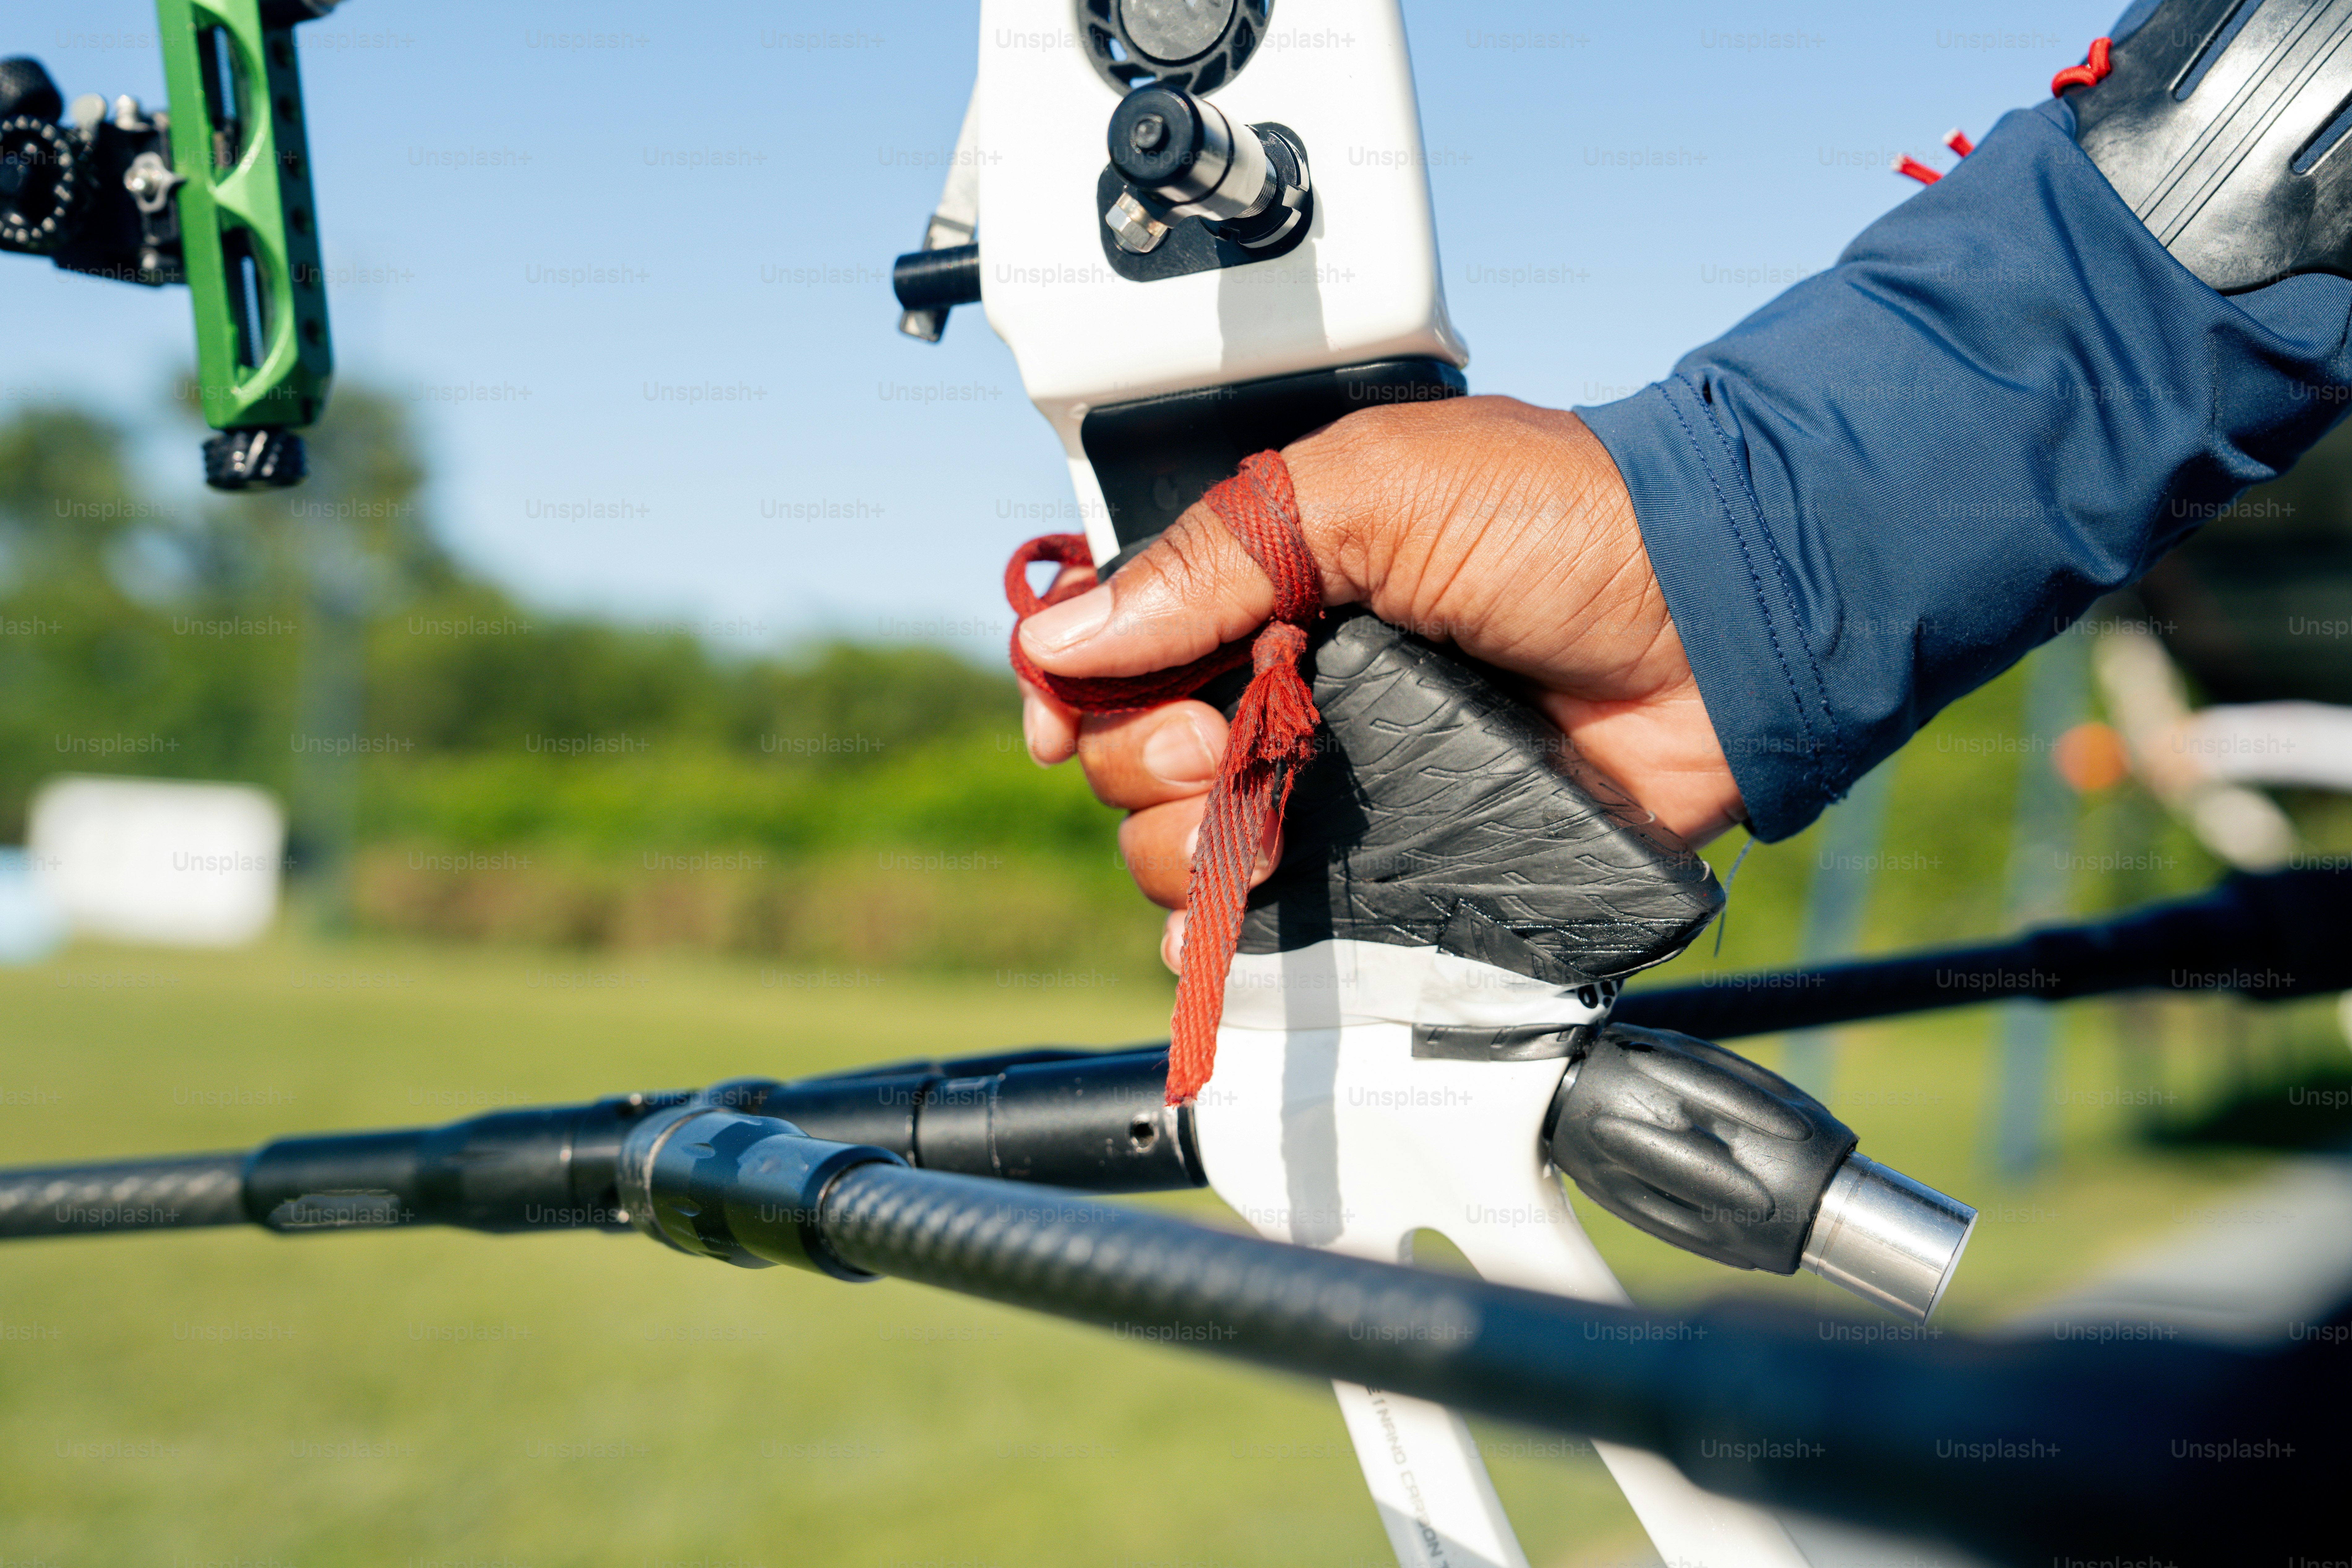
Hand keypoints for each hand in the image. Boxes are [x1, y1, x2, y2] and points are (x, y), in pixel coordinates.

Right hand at [1015, 395, 1742, 966]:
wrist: (1714, 622)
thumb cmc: (1564, 520)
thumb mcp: (1372, 487)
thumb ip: (1217, 553)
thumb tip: (1063, 631)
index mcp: (1272, 582)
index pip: (1119, 645)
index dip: (1073, 686)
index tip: (1063, 718)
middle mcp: (1292, 684)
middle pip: (1135, 755)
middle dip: (1143, 759)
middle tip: (1222, 736)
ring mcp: (1345, 781)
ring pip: (1189, 844)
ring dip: (1187, 844)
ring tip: (1263, 812)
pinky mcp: (1400, 865)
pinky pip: (1280, 921)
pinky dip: (1231, 937)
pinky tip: (1225, 929)